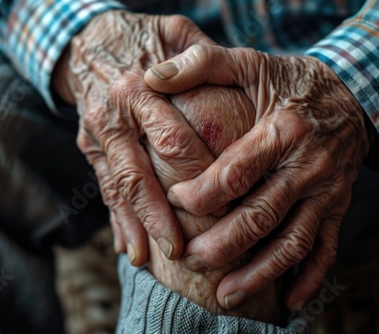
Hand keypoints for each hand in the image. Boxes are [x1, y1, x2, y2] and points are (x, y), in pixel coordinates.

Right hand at [52, 11, 215, 264]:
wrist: (85, 42)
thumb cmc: (140, 37)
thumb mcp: (173, 34)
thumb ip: (201, 59)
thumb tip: (240, 83)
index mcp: (138, 88)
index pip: (171, 140)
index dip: (195, 176)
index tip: (220, 204)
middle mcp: (113, 115)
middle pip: (138, 175)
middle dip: (158, 216)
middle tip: (180, 251)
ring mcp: (95, 134)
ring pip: (116, 188)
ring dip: (133, 225)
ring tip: (146, 259)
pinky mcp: (87, 147)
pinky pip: (102, 186)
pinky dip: (114, 217)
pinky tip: (126, 245)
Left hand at [144, 45, 370, 310]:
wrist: (349, 94)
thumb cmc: (289, 81)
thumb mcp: (249, 64)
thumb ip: (201, 65)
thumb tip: (152, 76)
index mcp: (282, 132)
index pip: (236, 172)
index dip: (202, 192)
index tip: (175, 201)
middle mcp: (307, 167)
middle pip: (262, 215)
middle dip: (224, 244)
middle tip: (191, 261)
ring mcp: (325, 192)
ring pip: (292, 241)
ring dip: (259, 272)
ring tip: (226, 295)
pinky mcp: (336, 207)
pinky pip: (325, 247)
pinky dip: (309, 277)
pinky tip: (289, 300)